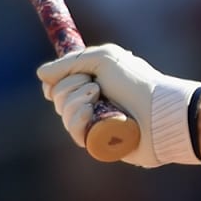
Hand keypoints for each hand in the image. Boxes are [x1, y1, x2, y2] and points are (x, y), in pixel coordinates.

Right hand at [37, 43, 200, 167]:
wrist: (159, 110)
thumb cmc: (137, 82)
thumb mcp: (105, 59)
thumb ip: (71, 62)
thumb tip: (41, 74)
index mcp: (94, 81)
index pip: (59, 83)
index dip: (56, 81)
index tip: (61, 76)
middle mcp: (93, 101)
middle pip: (58, 97)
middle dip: (71, 88)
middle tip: (96, 87)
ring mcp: (95, 122)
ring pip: (64, 114)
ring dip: (76, 103)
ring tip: (98, 98)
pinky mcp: (98, 142)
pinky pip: (74, 133)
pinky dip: (77, 121)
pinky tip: (90, 114)